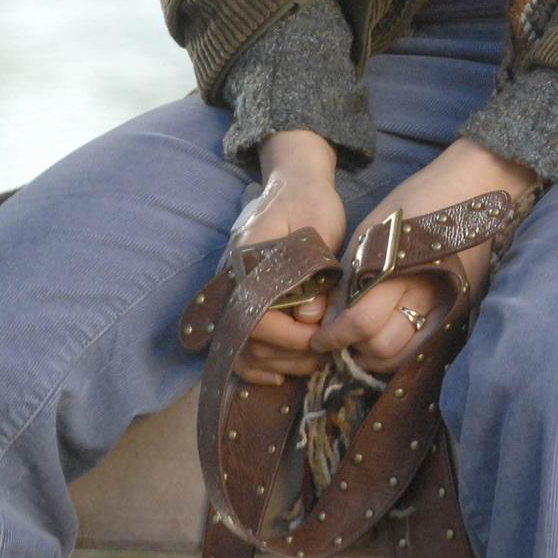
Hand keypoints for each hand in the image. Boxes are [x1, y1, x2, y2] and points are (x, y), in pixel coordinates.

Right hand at [225, 167, 348, 387]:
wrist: (295, 184)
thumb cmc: (310, 202)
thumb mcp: (318, 229)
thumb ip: (314, 271)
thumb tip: (310, 316)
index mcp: (247, 260)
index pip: (257, 316)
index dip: (288, 336)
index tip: (319, 337)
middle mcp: (232, 280)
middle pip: (249, 341)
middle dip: (289, 355)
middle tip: (324, 353)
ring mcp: (234, 293)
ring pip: (244, 350)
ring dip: (280, 363)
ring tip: (313, 360)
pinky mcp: (243, 301)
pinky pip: (239, 346)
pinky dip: (257, 367)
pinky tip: (282, 372)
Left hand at [306, 141, 534, 377]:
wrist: (472, 189)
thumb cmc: (416, 201)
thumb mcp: (372, 230)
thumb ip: (350, 276)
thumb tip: (330, 317)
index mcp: (399, 268)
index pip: (361, 322)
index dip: (334, 336)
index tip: (319, 339)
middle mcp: (426, 295)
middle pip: (382, 345)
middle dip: (354, 347)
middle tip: (340, 338)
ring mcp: (447, 307)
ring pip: (404, 355)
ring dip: (377, 355)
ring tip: (362, 341)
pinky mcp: (459, 312)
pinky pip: (424, 349)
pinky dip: (402, 353)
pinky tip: (388, 339)